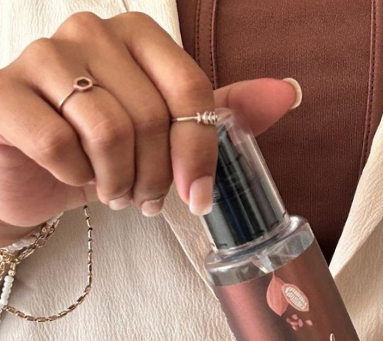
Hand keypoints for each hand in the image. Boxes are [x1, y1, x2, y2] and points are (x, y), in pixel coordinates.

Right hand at [0, 12, 299, 244]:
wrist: (34, 172)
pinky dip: (75, 177)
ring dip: (120, 181)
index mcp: (138, 38)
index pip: (190, 89)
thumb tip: (287, 92)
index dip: (200, 151)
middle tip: (145, 198)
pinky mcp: (3, 94)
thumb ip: (221, 110)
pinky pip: (59, 142)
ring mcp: (42, 58)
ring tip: (115, 192)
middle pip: (153, 116)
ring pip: (108, 129)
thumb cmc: (105, 151)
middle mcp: (90, 34)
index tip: (199, 197)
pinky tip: (73, 177)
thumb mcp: (168, 133)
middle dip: (156, 177)